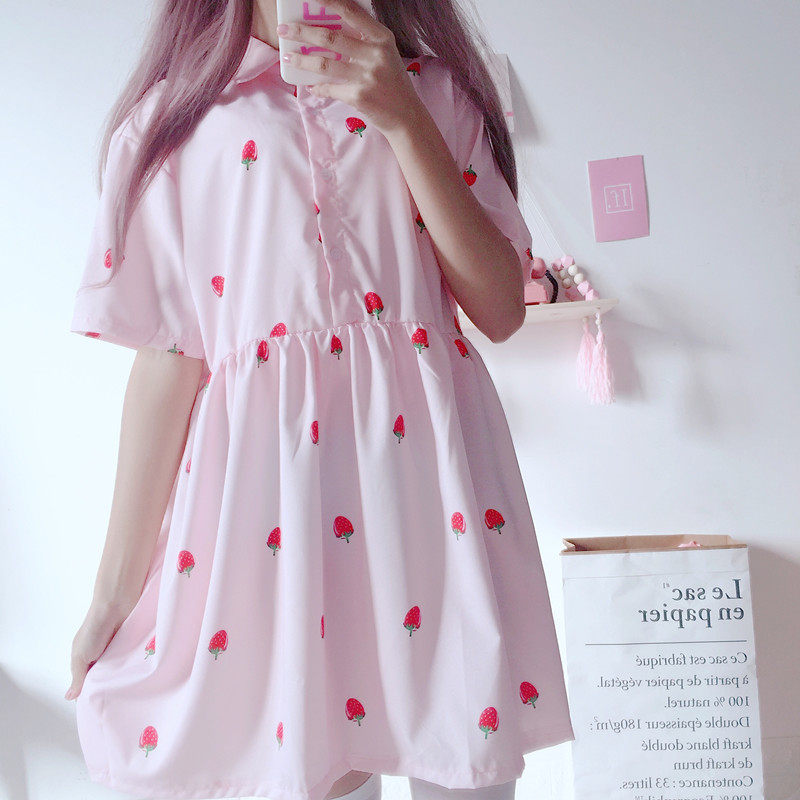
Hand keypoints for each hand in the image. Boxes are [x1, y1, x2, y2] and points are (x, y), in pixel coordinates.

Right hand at [64, 595, 136, 700]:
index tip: (98, 709)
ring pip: (121, 673)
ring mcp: (119, 652)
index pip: (88, 683)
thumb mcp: (80, 656)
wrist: (117, 604)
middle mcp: (103, 657)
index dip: (92, 694)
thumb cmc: (95, 628)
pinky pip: (134, 663)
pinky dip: (134, 668)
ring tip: (128, 694)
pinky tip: (137, 679)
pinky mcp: (133, 646)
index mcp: (87, 660)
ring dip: (123, 679)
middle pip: (106, 680)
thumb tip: (69, 697)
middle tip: (115, 705)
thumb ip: (77, 677)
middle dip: (109, 689)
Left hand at [276, 0, 426, 135]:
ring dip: (301, 60)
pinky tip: (310, 85)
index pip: (352, 12)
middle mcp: (375, 54)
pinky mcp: (358, 96)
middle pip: (330, 37)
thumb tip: (327, 32)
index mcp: (382, 38)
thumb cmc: (392, 83)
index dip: (329, 1)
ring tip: (287, 57)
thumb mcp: (384, 55)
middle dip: (302, 32)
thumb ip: (363, 41)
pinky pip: (329, 88)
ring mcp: (367, 76)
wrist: (406, 117)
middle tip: (284, 29)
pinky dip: (317, 87)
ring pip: (324, 63)